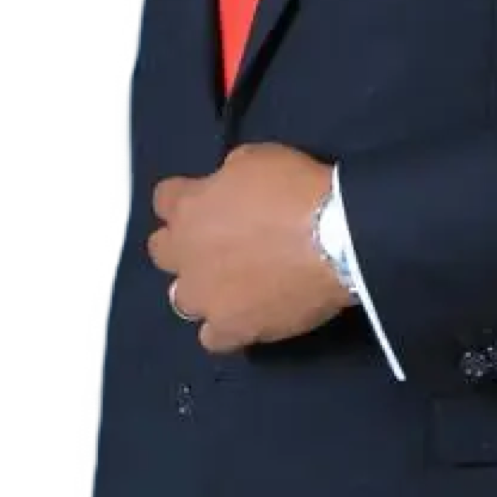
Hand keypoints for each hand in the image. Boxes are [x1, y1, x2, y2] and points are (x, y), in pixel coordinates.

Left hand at [147, 143, 354, 354]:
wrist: (335, 238)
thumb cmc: (295, 190)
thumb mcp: (255, 158)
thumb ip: (227, 177)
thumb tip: (227, 191)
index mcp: (188, 207)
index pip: (163, 199)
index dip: (185, 197)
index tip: (207, 199)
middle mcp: (185, 255)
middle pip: (162, 251)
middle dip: (183, 245)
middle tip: (216, 243)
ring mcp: (204, 297)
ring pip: (181, 298)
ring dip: (201, 288)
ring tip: (232, 286)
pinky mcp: (230, 329)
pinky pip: (211, 338)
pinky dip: (224, 327)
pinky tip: (244, 317)